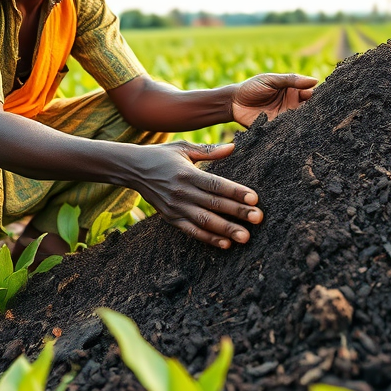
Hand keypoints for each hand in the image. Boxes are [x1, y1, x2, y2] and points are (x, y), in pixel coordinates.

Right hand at [130, 141, 261, 248]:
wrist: (133, 169)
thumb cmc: (162, 155)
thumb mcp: (183, 147)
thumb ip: (209, 150)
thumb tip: (233, 147)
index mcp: (187, 173)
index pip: (216, 184)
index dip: (236, 192)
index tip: (254, 198)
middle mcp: (182, 192)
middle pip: (214, 204)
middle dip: (238, 212)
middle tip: (258, 218)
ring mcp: (175, 207)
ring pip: (205, 221)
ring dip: (226, 230)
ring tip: (246, 237)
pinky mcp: (171, 219)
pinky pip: (192, 231)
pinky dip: (209, 239)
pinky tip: (225, 244)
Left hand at [231, 73, 316, 127]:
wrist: (233, 102)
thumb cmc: (252, 87)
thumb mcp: (272, 80)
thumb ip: (291, 80)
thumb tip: (315, 80)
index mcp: (293, 91)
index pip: (311, 93)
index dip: (318, 96)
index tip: (326, 98)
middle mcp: (292, 105)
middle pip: (309, 109)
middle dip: (316, 111)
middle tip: (324, 112)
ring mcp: (286, 117)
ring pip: (301, 120)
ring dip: (308, 122)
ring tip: (315, 123)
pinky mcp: (278, 128)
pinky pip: (289, 130)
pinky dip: (295, 131)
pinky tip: (301, 131)